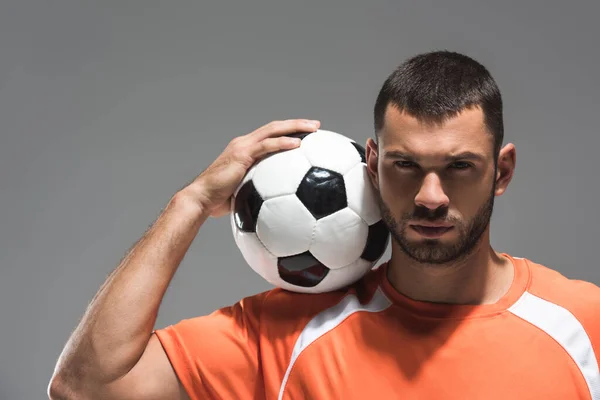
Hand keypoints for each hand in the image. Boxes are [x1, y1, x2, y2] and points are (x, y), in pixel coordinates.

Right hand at [185, 119, 320, 216]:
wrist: (202, 199)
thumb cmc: (219, 202)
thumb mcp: (244, 194)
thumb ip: (258, 192)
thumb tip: (276, 206)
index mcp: (245, 150)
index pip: (270, 135)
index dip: (288, 131)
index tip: (307, 133)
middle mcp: (244, 143)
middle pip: (274, 127)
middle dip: (297, 123)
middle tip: (316, 125)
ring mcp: (242, 147)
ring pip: (273, 130)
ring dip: (295, 127)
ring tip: (314, 128)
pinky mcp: (241, 154)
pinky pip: (266, 146)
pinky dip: (282, 143)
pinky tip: (297, 144)